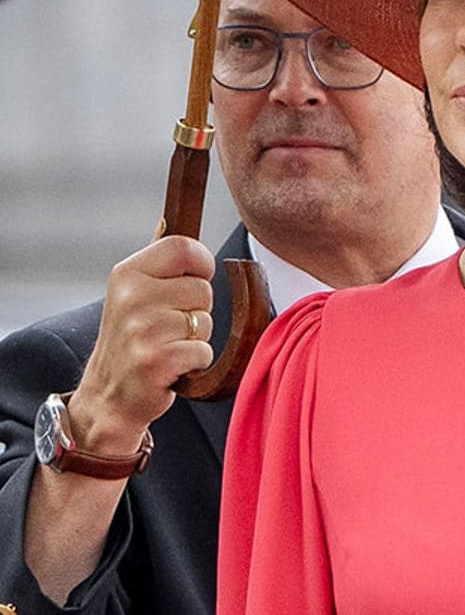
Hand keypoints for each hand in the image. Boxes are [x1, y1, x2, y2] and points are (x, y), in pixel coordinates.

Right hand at [67, 236, 215, 454]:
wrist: (108, 395)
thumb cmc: (131, 340)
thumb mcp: (132, 292)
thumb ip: (156, 260)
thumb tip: (168, 219)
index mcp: (127, 273)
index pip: (184, 247)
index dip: (200, 264)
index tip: (192, 279)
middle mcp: (131, 297)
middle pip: (203, 289)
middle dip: (196, 311)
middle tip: (169, 327)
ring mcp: (142, 329)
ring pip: (206, 322)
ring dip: (196, 338)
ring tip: (167, 345)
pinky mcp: (156, 360)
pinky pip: (203, 351)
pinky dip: (195, 362)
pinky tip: (171, 366)